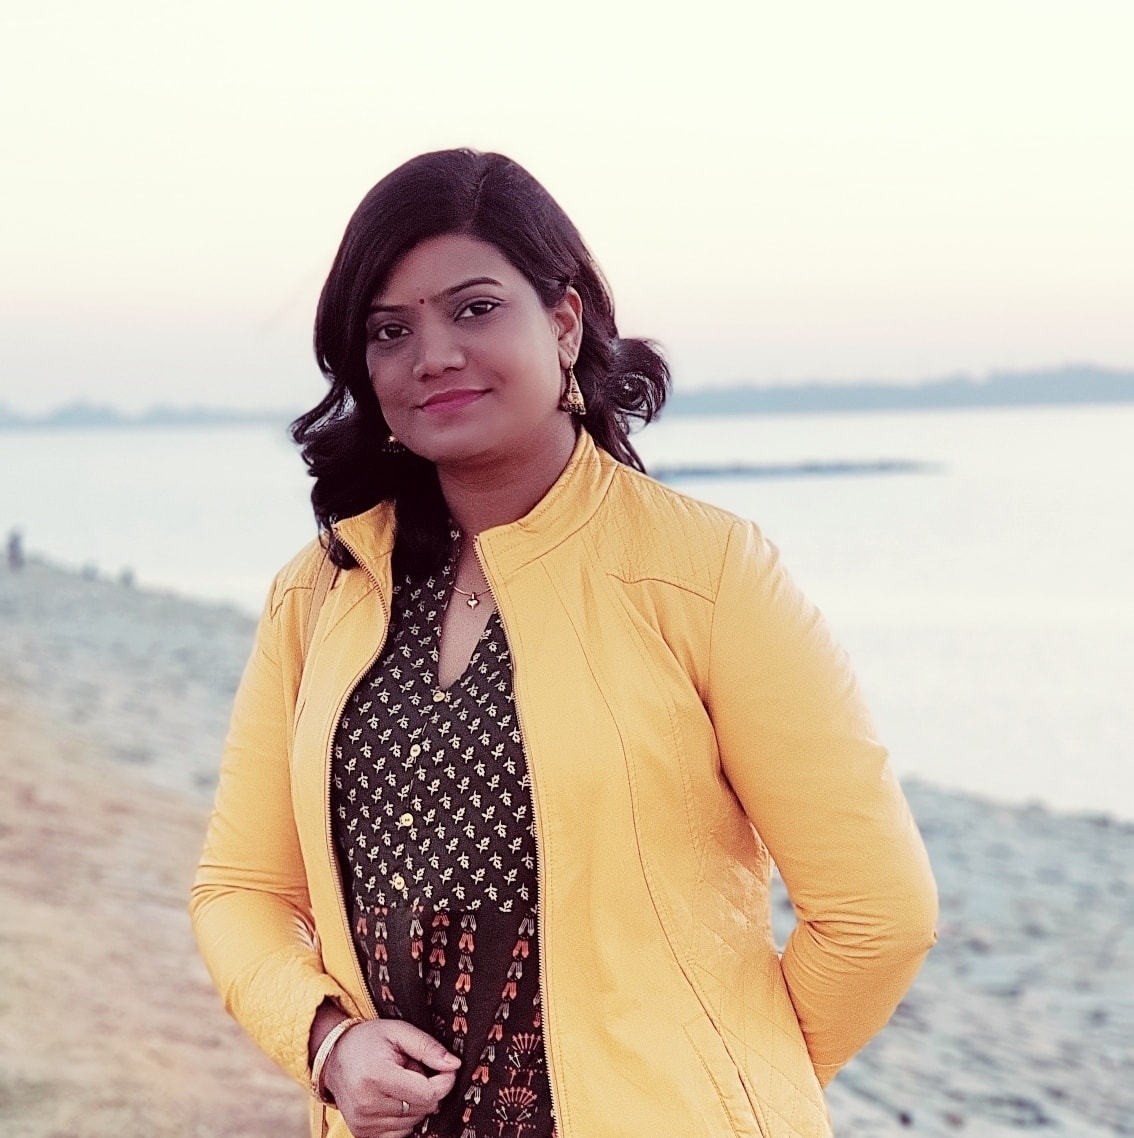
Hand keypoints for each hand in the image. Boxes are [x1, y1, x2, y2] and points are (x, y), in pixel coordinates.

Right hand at [322, 1018, 460, 1137]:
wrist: (334, 1057)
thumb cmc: (368, 1041)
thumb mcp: (398, 1031)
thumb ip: (428, 1046)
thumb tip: (454, 1065)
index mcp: (376, 1077)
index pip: (427, 1094)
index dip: (445, 1082)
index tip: (447, 1069)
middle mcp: (367, 1105)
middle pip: (422, 1108)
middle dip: (428, 1089)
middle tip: (413, 1069)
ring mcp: (363, 1123)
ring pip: (413, 1122)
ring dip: (415, 1103)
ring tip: (400, 1081)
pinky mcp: (362, 1134)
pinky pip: (400, 1132)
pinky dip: (405, 1116)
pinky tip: (394, 1097)